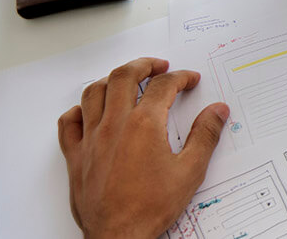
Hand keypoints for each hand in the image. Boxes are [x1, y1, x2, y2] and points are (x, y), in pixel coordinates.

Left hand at [58, 57, 228, 238]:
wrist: (118, 236)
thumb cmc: (150, 207)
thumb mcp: (190, 171)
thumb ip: (205, 135)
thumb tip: (217, 111)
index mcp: (144, 125)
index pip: (163, 86)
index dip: (180, 77)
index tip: (189, 80)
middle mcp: (114, 125)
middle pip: (124, 76)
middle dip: (144, 64)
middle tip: (158, 66)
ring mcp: (91, 139)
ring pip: (94, 92)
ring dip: (111, 79)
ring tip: (125, 79)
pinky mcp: (76, 156)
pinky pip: (69, 122)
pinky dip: (78, 110)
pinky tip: (88, 110)